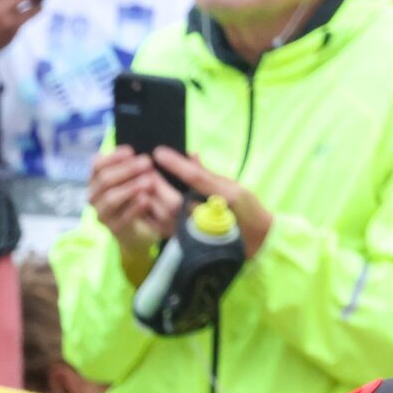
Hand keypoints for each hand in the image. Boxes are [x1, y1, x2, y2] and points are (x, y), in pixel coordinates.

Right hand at [89, 147, 179, 269]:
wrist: (143, 231)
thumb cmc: (145, 197)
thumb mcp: (151, 177)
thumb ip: (160, 165)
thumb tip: (193, 153)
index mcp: (99, 178)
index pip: (97, 164)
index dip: (113, 156)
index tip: (131, 150)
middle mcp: (96, 195)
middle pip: (104, 179)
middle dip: (126, 169)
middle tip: (146, 163)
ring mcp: (103, 214)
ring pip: (110, 198)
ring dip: (129, 187)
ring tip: (148, 182)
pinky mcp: (114, 229)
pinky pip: (121, 218)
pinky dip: (133, 208)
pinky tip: (145, 200)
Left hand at [153, 147, 272, 258]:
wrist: (253, 241)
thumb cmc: (245, 211)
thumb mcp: (234, 188)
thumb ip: (208, 173)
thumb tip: (191, 154)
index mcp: (220, 200)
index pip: (193, 179)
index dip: (175, 164)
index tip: (159, 151)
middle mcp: (204, 218)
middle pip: (172, 200)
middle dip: (156, 182)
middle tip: (143, 166)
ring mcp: (192, 233)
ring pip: (163, 216)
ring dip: (149, 198)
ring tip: (139, 181)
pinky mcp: (183, 241)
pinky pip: (160, 227)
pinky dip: (149, 213)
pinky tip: (142, 199)